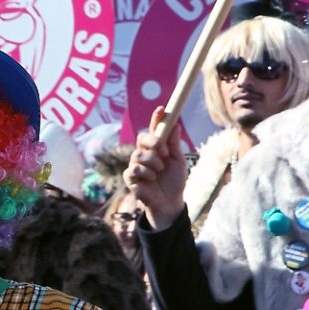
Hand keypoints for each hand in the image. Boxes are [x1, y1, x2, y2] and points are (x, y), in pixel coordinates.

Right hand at [124, 107, 185, 230]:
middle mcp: (144, 152)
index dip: (156, 118)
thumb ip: (175, 144)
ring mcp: (135, 164)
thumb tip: (175, 124)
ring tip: (160, 171)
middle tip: (164, 152)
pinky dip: (146, 173)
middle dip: (154, 142)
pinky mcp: (129, 176)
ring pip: (138, 153)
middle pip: (142, 137)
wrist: (170, 201)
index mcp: (157, 147)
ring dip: (153, 162)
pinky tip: (151, 179)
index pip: (154, 129)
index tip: (162, 108)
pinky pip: (134, 168)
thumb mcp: (179, 161)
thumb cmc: (174, 180)